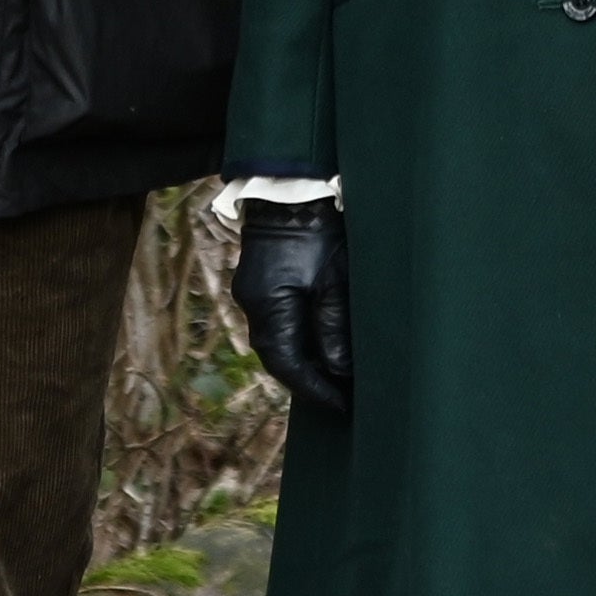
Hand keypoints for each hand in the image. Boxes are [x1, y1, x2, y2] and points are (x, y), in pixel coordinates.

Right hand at [232, 196, 351, 413]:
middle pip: (279, 358)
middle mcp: (253, 305)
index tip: (343, 405)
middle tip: (341, 397)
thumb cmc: (318, 231)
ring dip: (303, 361)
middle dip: (309, 381)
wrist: (290, 190)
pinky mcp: (259, 284)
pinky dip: (298, 339)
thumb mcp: (335, 282)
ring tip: (334, 376)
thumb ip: (335, 329)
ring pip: (277, 342)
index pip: (289, 365)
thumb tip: (339, 371)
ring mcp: (252, 294)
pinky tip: (319, 344)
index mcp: (269, 307)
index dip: (316, 390)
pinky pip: (277, 323)